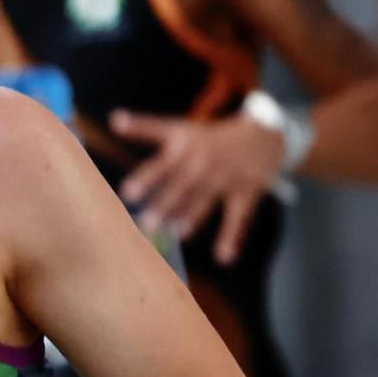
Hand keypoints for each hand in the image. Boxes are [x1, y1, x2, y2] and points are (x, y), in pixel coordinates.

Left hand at [111, 108, 284, 264]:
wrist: (264, 132)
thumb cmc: (209, 137)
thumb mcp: (180, 127)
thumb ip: (146, 127)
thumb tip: (113, 119)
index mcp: (185, 145)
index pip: (162, 161)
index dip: (146, 177)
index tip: (127, 193)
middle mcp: (205, 159)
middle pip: (183, 183)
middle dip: (165, 203)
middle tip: (146, 222)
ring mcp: (227, 176)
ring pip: (206, 200)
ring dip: (190, 218)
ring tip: (175, 235)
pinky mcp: (247, 191)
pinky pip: (237, 217)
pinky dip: (231, 237)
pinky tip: (223, 257)